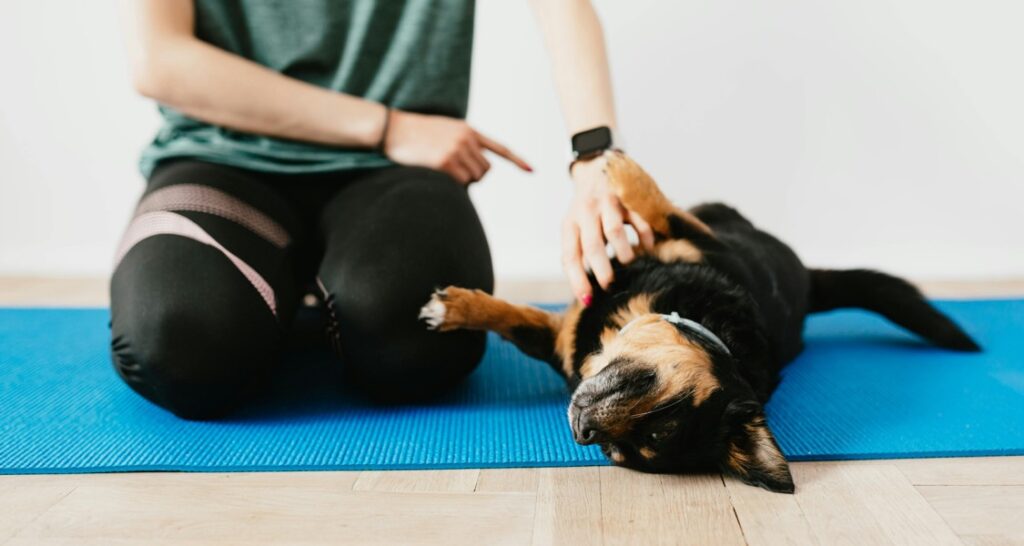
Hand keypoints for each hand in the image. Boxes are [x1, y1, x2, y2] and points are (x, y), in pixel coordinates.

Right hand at [383, 110, 531, 183]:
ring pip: (474, 178)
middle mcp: (467, 139)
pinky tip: (436, 171)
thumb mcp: (443, 131)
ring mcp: (457, 150)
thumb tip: (475, 170)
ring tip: (441, 168)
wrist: (393, 129)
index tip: (532, 171)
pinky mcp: (445, 162)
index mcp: (468, 130)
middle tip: (453, 171)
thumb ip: (462, 144)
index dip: (517, 161)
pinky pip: (460, 183)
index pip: (500, 148)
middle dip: (474, 176)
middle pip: (485, 170)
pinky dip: (452, 184)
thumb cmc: (414, 134)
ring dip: (462, 181)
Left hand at [562, 154, 655, 305]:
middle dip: (602, 269)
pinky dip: (644, 237)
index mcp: (569, 224)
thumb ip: (579, 252)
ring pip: (614, 231)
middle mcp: (585, 213)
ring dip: (623, 253)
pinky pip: (638, 219)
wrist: (596, 167)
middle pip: (592, 245)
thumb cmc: (586, 210)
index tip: (587, 301)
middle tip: (610, 286)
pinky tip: (648, 248)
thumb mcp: (575, 227)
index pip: (570, 256)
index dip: (577, 280)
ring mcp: (606, 203)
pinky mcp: (626, 196)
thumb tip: (585, 292)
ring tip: (629, 265)